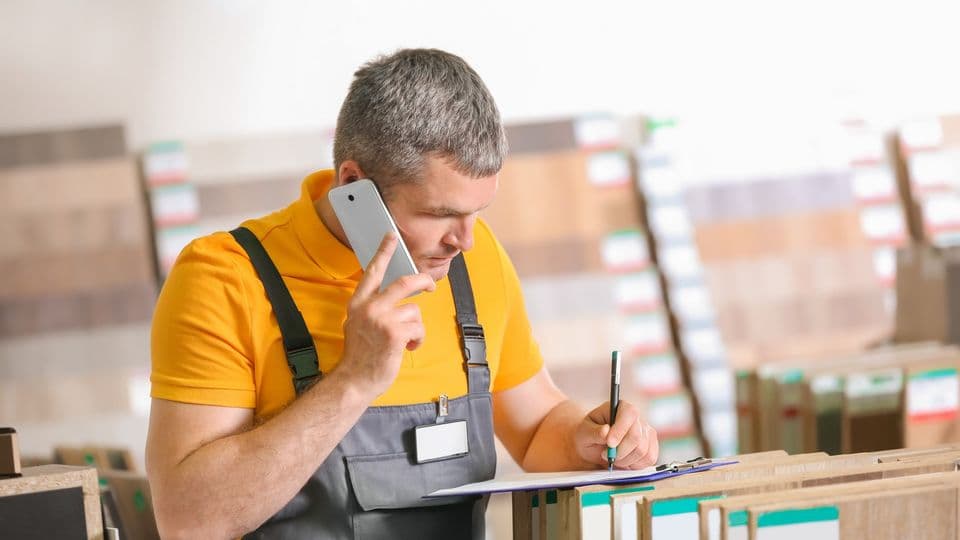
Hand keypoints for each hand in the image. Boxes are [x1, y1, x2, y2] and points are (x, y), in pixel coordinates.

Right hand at [335, 233, 435, 397]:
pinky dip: (418, 339)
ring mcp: (382, 320)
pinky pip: (418, 329)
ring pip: (414, 311)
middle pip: (403, 283)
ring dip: (416, 327)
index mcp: (358, 303)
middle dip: (422, 281)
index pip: (372, 272)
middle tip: (430, 285)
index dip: (383, 253)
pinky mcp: (394, 334)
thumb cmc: (360, 355)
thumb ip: (371, 308)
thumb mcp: (357, 324)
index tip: (391, 236)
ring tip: (406, 340)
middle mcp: (369, 307)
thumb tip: (392, 299)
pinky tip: (407, 347)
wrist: (354, 380)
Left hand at [574, 400, 658, 469]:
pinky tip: (623, 461)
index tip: (609, 444)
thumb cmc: (589, 435)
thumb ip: (594, 432)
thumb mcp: (584, 432)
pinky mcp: (651, 446)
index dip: (620, 430)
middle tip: (605, 455)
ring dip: (625, 460)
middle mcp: (637, 418)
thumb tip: (606, 431)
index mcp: (621, 407)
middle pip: (636, 437)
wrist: (594, 445)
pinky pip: (649, 459)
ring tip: (613, 458)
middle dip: (620, 451)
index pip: (629, 414)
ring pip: (643, 451)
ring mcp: (646, 432)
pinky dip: (634, 465)